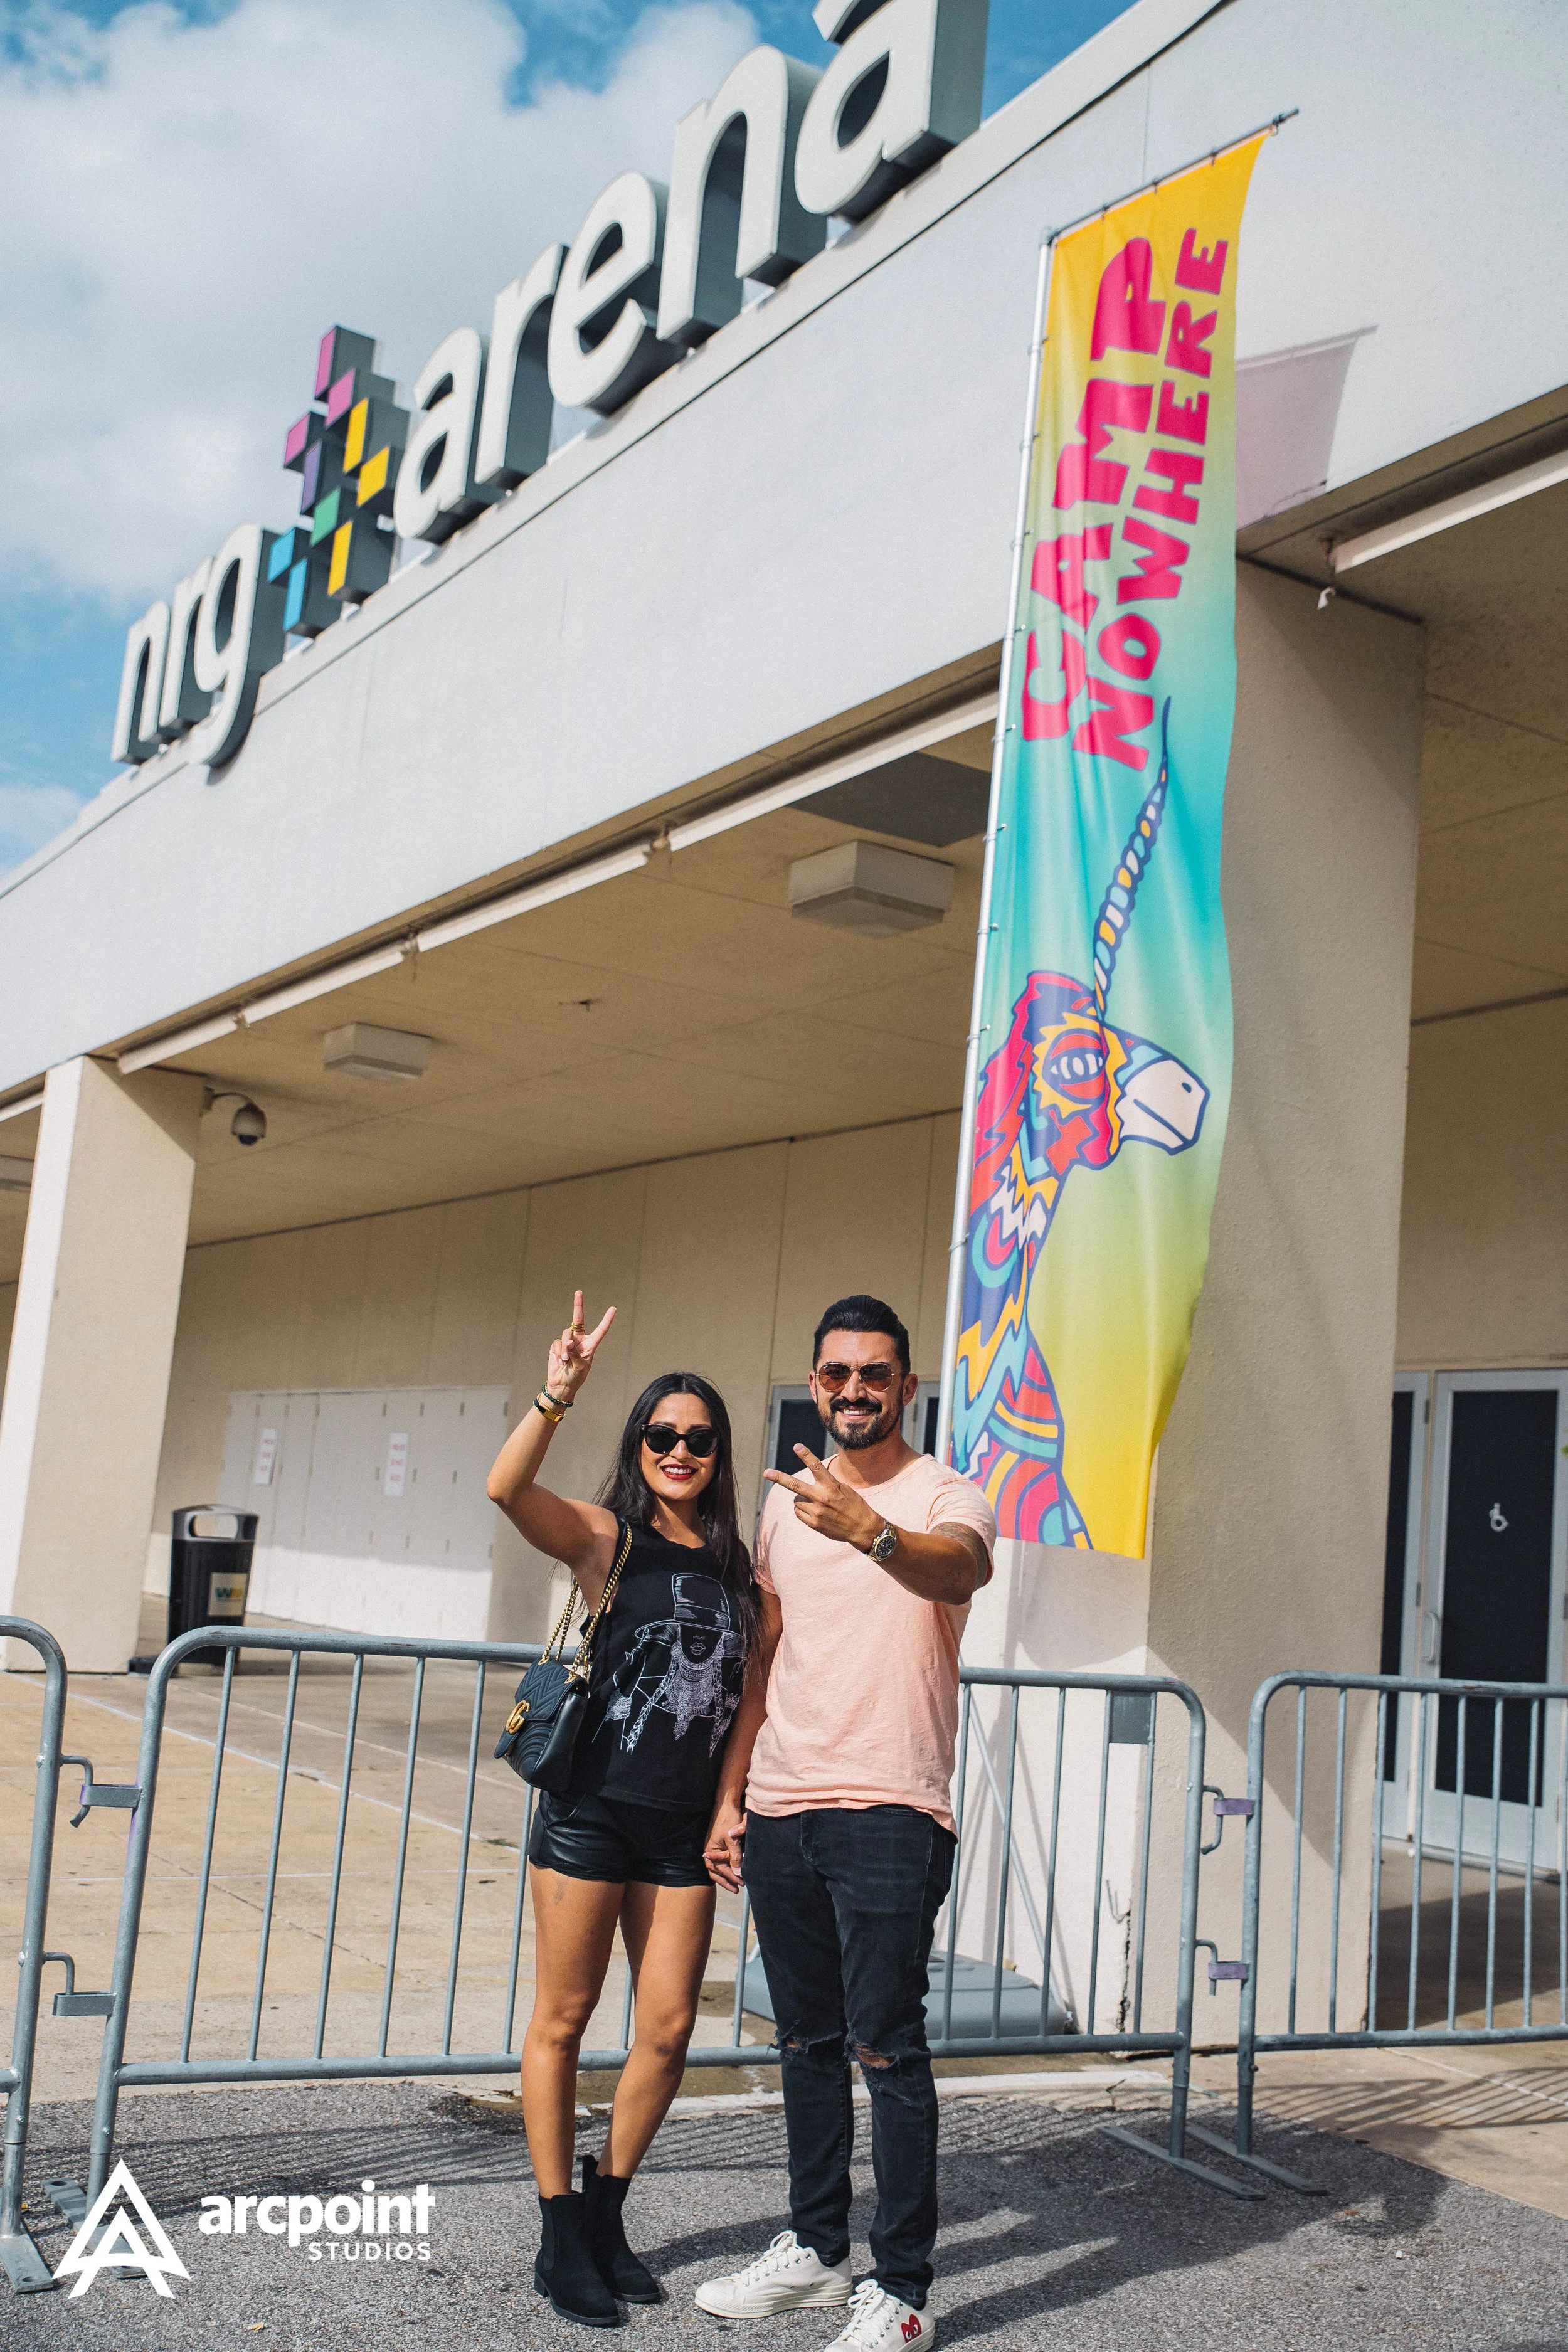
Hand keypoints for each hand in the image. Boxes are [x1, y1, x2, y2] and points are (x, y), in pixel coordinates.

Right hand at [545, 1291, 614, 1402]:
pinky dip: (558, 1352)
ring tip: (565, 1360)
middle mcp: (579, 1341)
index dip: (606, 1320)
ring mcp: (567, 1342)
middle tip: (579, 1292)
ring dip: (565, 1347)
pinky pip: (557, 1344)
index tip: (613, 1309)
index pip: (600, 1330)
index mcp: (590, 1345)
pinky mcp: (556, 1347)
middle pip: (578, 1320)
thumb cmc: (576, 1377)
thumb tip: (568, 1342)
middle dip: (578, 1306)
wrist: (562, 1385)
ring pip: (566, 1335)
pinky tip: (560, 1362)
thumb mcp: (580, 1366)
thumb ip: (575, 1353)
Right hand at [704, 1792, 746, 1889]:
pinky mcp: (718, 1844)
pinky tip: (732, 1871)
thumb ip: (735, 1856)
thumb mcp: (733, 1839)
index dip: (731, 1877)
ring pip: (717, 1867)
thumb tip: (737, 1873)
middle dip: (726, 1881)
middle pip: (715, 1872)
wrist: (726, 1804)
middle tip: (736, 1889)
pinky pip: (720, 1861)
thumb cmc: (728, 1819)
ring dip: (726, 1876)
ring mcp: (713, 1848)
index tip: (741, 1883)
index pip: (721, 1869)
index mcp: (711, 1850)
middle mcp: (709, 1851)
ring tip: (735, 1884)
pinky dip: (725, 1868)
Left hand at [763, 1447, 882, 1552]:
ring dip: (801, 1499)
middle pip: (795, 1485)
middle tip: (766, 1473)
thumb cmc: (853, 1504)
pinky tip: (816, 1512)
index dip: (806, 1455)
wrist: (862, 1528)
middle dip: (779, 1478)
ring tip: (817, 1503)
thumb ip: (825, 1484)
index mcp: (831, 1486)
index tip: (797, 1446)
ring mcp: (817, 1512)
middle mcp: (822, 1498)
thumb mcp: (843, 1489)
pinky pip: (798, 1513)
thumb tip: (804, 1488)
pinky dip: (802, 1510)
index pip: (817, 1467)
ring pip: (796, 1500)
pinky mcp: (814, 1523)